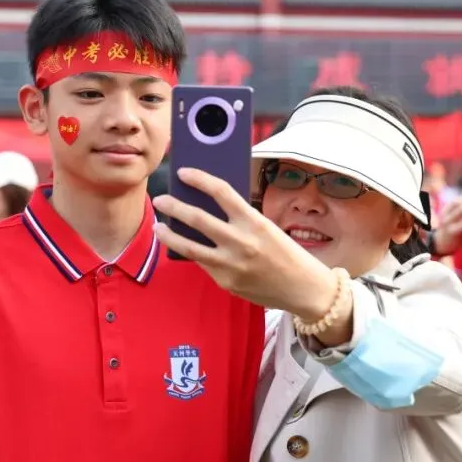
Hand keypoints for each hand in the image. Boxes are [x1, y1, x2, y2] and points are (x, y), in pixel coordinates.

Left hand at [151, 168, 334, 319]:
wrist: (303, 288)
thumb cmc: (286, 253)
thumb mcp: (266, 228)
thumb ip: (240, 219)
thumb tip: (207, 207)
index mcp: (254, 221)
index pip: (221, 192)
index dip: (200, 179)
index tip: (184, 172)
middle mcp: (241, 241)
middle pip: (197, 218)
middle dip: (174, 206)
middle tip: (160, 199)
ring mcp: (231, 264)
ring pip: (189, 246)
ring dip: (169, 234)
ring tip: (158, 226)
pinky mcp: (225, 281)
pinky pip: (203, 263)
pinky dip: (192, 253)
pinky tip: (183, 246)